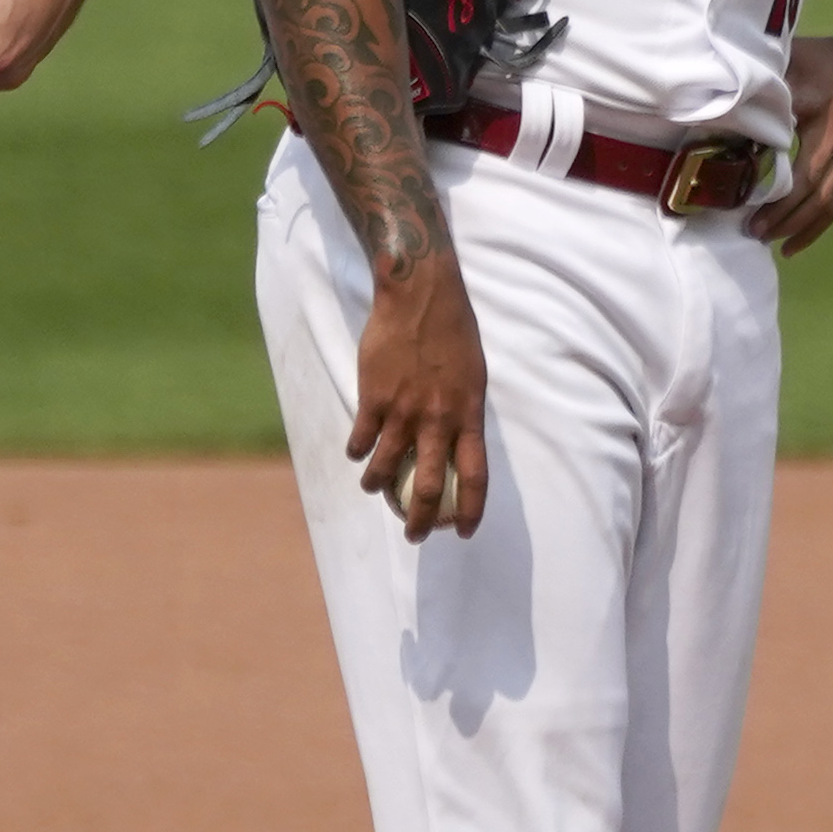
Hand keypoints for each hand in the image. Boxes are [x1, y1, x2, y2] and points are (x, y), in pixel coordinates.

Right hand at [349, 253, 488, 539]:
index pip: (476, 476)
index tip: (465, 531)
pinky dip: (358, 451)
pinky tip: (357, 453)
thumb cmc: (453, 330)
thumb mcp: (472, 375)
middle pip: (430, 487)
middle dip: (421, 520)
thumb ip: (463, 410)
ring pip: (386, 469)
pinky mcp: (373, 399)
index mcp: (468, 415)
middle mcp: (437, 421)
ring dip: (377, 486)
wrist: (419, 296)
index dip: (471, 510)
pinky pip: (362, 439)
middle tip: (415, 535)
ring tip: (373, 489)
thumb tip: (457, 438)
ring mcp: (403, 411)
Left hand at [748, 0, 832, 255]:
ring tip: (789, 247)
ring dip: (810, 227)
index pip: (801, 187)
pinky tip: (813, 217)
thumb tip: (733, 116)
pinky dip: (825, 211)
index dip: (778, 211)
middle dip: (790, 227)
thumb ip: (769, 98)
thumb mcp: (797, 72)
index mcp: (829, 139)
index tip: (753, 227)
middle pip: (819, 206)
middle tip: (762, 241)